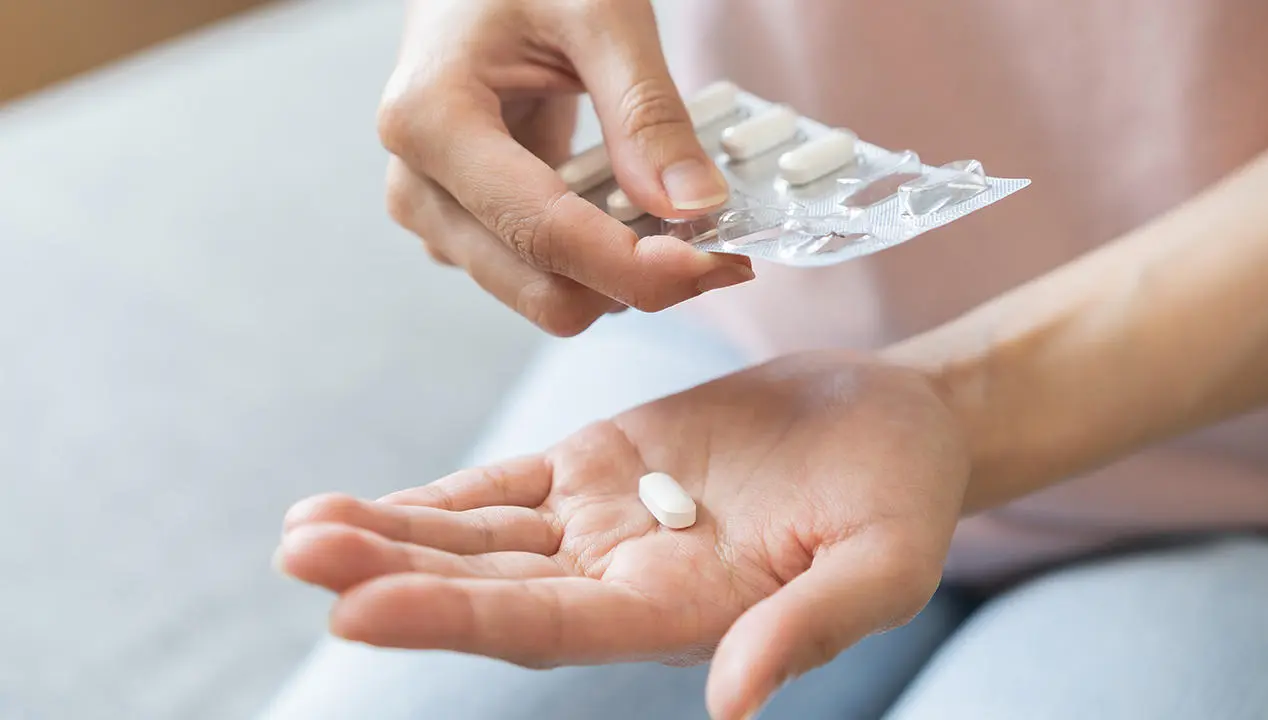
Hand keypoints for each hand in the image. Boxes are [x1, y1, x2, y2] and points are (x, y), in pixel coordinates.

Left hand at [277, 353, 968, 718]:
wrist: (893, 422)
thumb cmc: (904, 497)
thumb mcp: (882, 563)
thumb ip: (809, 628)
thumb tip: (732, 710)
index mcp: (680, 615)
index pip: (549, 628)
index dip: (456, 619)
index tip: (359, 610)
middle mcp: (623, 581)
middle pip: (490, 588)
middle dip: (392, 576)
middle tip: (299, 556)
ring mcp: (602, 524)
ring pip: (478, 539)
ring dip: (390, 537)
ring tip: (302, 530)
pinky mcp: (595, 468)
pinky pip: (499, 492)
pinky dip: (431, 500)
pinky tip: (357, 505)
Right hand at [379, 0, 752, 336]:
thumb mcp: (599, 13)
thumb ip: (646, 111)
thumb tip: (694, 205)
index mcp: (431, 121)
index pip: (546, 234)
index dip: (639, 268)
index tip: (721, 263)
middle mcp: (418, 185)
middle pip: (544, 291)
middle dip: (636, 281)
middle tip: (716, 243)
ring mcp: (436, 215)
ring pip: (545, 295)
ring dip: (619, 273)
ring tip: (668, 210)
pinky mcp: (462, 228)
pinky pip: (542, 276)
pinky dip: (598, 260)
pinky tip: (627, 207)